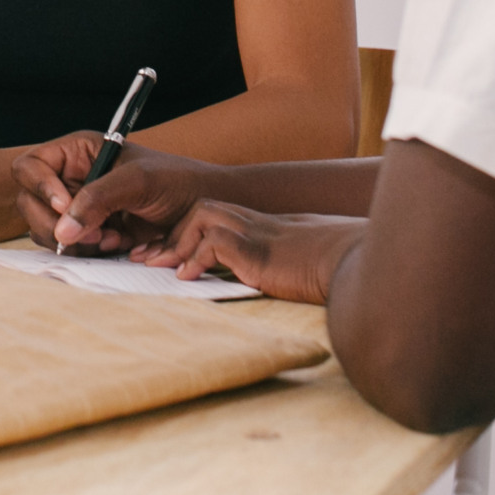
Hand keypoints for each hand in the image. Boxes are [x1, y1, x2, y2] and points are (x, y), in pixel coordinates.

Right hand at [16, 141, 228, 255]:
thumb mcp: (137, 182)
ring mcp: (78, 207)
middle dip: (57, 223)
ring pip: (46, 229)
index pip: (30, 166)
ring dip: (75, 241)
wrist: (204, 212)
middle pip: (30, 202)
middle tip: (92, 234)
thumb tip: (63, 230)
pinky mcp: (89, 232)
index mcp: (76, 152)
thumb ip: (97, 200)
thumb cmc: (176, 182)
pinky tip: (117, 244)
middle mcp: (70, 178)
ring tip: (111, 238)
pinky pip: (68, 247)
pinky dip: (87, 251)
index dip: (40, 187)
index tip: (66, 207)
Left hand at [129, 201, 366, 304]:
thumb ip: (256, 267)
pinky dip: (196, 258)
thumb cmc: (321, 270)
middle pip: (198, 211)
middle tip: (145, 260)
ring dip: (176, 243)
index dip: (179, 237)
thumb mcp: (281, 267)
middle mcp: (252, 222)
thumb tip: (238, 283)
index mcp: (255, 225)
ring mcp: (254, 231)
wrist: (350, 265)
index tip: (156, 257)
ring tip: (157, 265)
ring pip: (200, 218)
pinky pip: (214, 242)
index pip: (207, 220)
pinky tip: (187, 277)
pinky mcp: (257, 248)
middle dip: (168, 235)